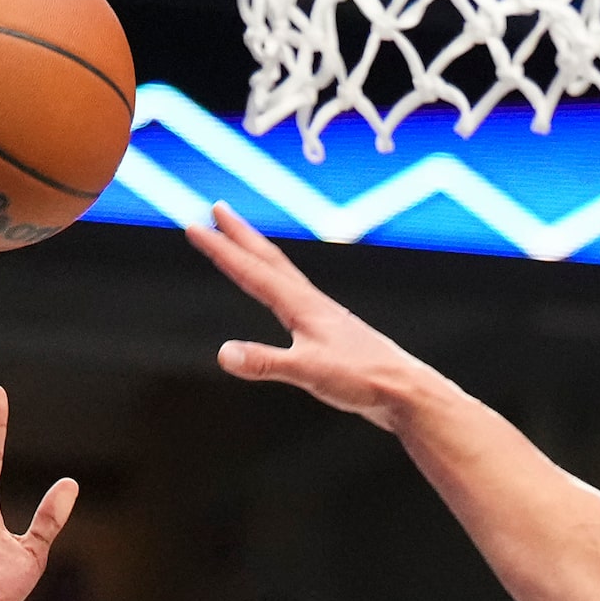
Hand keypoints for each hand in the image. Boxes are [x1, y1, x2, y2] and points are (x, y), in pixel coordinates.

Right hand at [185, 203, 434, 428]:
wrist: (405, 391)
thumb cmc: (364, 380)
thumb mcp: (309, 373)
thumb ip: (266, 363)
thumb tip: (224, 354)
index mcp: (302, 307)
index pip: (252, 271)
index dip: (221, 249)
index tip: (194, 225)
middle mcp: (312, 304)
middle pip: (269, 261)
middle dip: (240, 235)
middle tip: (218, 209)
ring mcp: (324, 317)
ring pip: (284, 276)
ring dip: (260, 256)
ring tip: (245, 243)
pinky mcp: (332, 334)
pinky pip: (296, 299)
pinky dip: (281, 286)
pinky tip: (284, 299)